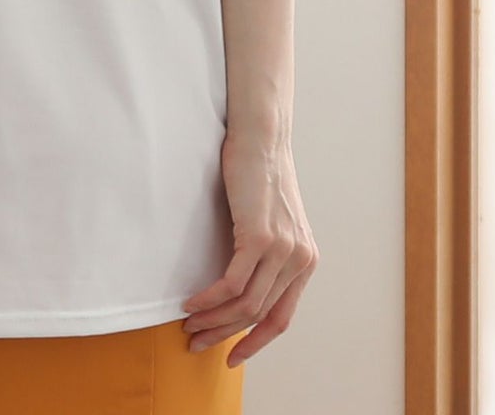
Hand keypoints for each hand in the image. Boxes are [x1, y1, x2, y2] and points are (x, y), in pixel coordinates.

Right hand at [181, 133, 319, 365]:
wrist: (262, 138)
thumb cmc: (258, 173)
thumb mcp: (271, 220)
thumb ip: (267, 254)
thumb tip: (240, 285)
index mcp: (305, 261)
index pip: (282, 318)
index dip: (255, 342)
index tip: (231, 357)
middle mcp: (300, 260)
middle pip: (259, 315)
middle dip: (225, 334)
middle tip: (196, 342)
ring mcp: (283, 250)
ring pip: (245, 305)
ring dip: (213, 319)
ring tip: (188, 324)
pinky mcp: (260, 238)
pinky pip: (233, 283)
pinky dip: (210, 298)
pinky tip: (192, 302)